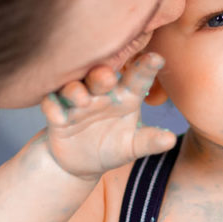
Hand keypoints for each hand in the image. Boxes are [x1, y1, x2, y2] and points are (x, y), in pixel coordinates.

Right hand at [40, 52, 175, 178]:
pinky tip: (58, 117)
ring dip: (76, 91)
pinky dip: (53, 108)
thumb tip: (170, 140)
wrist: (80, 163)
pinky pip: (52, 106)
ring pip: (74, 89)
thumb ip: (149, 141)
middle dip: (102, 75)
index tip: (157, 58)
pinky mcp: (57, 114)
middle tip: (108, 76)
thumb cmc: (113, 147)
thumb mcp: (132, 147)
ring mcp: (78, 102)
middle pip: (100, 77)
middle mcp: (101, 93)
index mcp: (126, 96)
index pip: (137, 79)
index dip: (146, 68)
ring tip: (82, 99)